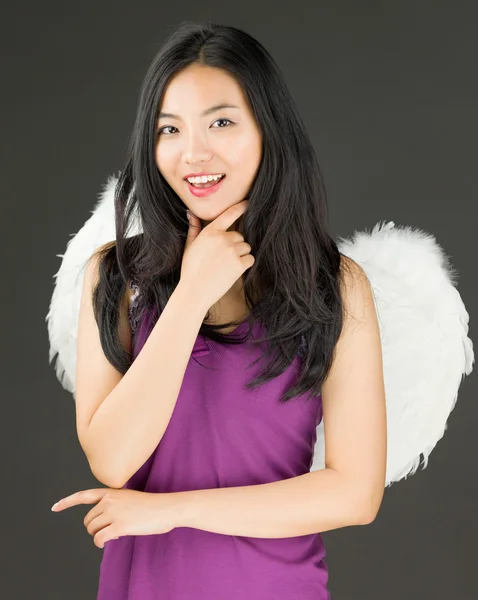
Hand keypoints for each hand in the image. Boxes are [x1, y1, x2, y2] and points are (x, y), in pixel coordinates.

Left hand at [51, 487, 181, 548]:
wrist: (167, 507)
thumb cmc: (152, 505)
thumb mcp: (129, 498)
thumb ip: (114, 504)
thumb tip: (103, 522)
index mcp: (111, 492)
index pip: (84, 495)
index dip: (67, 502)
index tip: (54, 507)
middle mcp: (109, 500)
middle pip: (88, 519)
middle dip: (95, 527)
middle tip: (110, 529)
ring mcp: (113, 512)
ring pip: (92, 530)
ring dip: (100, 535)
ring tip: (115, 532)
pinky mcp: (119, 525)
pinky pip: (99, 538)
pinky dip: (101, 542)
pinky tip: (110, 539)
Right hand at [180, 201, 254, 310]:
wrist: (195, 291)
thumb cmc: (190, 270)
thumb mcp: (189, 247)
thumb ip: (194, 229)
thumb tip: (191, 213)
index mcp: (210, 232)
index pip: (229, 214)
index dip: (240, 207)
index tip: (248, 203)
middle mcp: (222, 238)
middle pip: (239, 236)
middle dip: (235, 245)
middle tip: (223, 258)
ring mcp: (232, 251)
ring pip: (246, 247)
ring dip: (240, 255)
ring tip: (226, 266)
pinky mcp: (239, 264)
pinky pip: (250, 259)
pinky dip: (245, 264)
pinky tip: (232, 271)